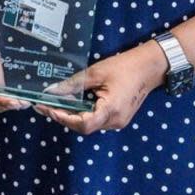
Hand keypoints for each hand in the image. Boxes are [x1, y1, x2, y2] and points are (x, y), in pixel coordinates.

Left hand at [34, 42, 165, 133]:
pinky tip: (72, 104)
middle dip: (63, 117)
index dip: (62, 118)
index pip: (82, 124)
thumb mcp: (95, 73)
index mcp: (111, 110)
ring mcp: (118, 121)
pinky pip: (97, 120)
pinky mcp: (119, 118)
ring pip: (90, 124)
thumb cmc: (124, 67)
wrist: (149, 67)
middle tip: (44, 106)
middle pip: (84, 126)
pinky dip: (83, 114)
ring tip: (54, 104)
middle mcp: (115, 121)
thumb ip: (73, 84)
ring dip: (72, 116)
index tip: (46, 109)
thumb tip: (51, 91)